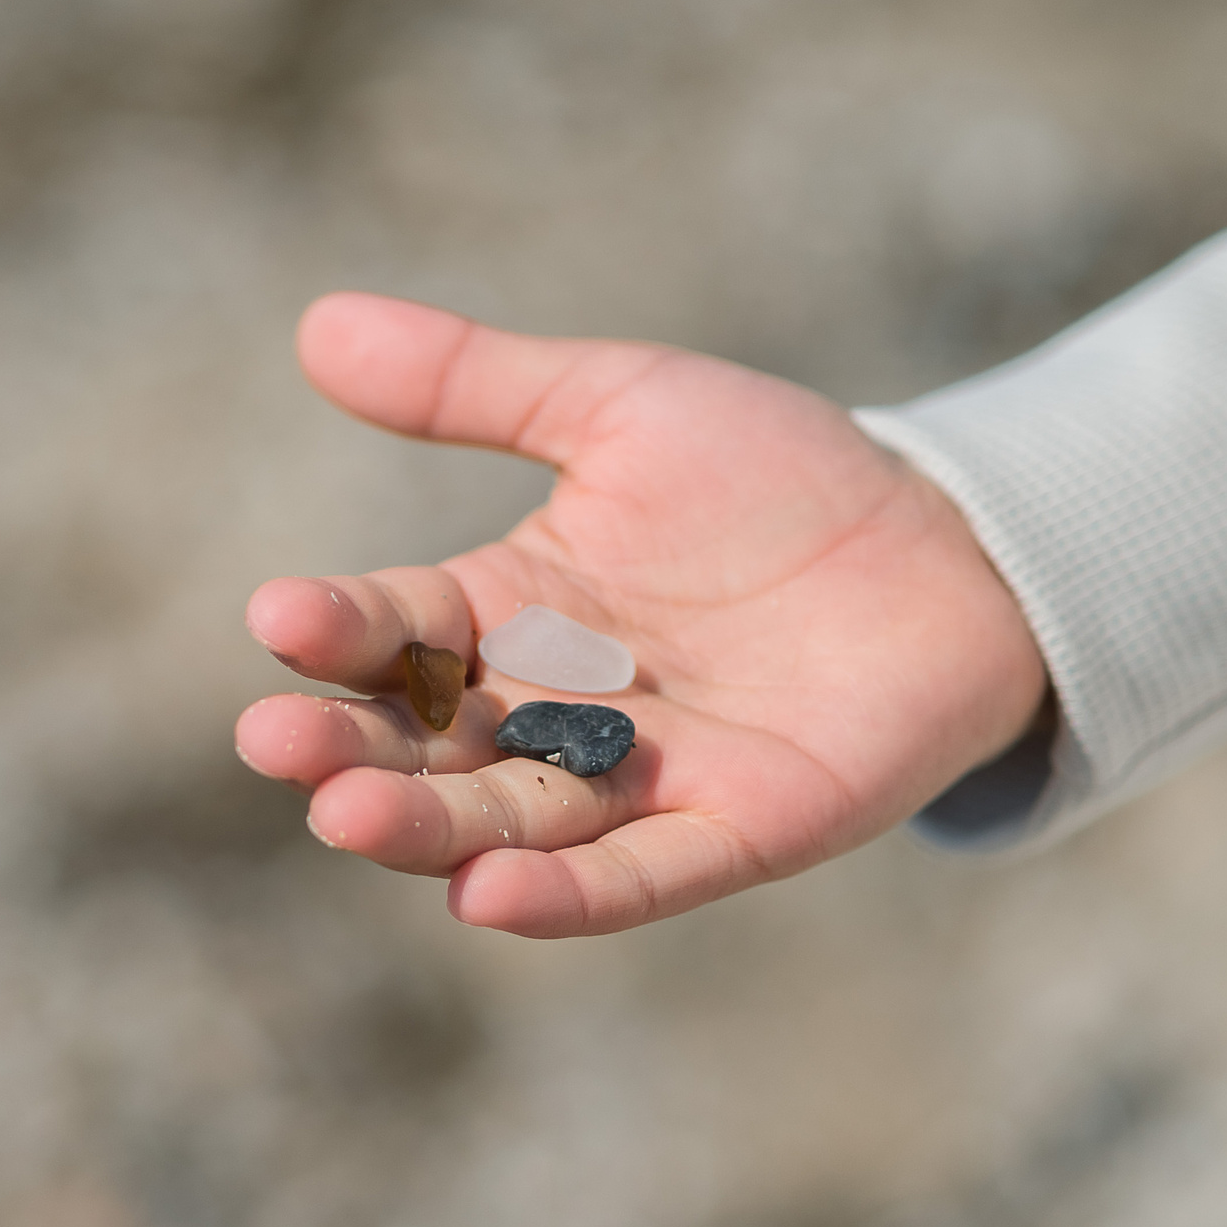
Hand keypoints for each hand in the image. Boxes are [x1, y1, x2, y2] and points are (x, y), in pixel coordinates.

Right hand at [237, 293, 1048, 937]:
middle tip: (274, 744)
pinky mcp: (736, 830)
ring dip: (426, 829)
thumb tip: (316, 326)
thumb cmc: (777, 473)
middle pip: (430, 745)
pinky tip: (484, 900)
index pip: (399, 629)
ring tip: (347, 819)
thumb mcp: (620, 405)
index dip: (337, 627)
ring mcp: (640, 779)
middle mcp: (552, 709)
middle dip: (351, 750)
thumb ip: (475, 384)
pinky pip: (638, 877)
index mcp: (510, 611)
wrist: (952, 536)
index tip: (276, 614)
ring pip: (509, 819)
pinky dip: (564, 896)